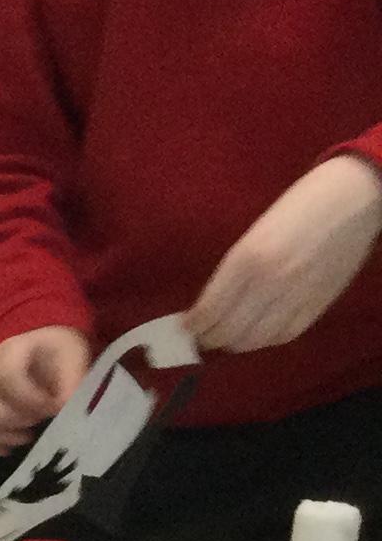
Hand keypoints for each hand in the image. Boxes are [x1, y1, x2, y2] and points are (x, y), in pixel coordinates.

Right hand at [0, 324, 91, 455]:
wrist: (42, 352)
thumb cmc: (57, 354)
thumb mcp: (72, 356)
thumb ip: (70, 380)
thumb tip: (63, 407)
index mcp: (12, 350)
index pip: (8, 375)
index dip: (30, 397)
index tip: (52, 409)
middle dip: (6, 419)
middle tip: (32, 426)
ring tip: (24, 438)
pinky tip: (5, 449)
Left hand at [186, 155, 381, 355]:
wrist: (356, 196)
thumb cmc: (299, 205)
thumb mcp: (253, 233)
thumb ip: (232, 271)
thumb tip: (208, 306)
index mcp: (247, 259)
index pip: (208, 312)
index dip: (192, 326)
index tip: (185, 327)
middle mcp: (269, 283)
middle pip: (228, 332)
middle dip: (209, 339)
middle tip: (202, 337)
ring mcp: (296, 297)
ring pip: (255, 340)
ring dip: (236, 344)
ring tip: (227, 337)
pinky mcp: (319, 303)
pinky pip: (285, 335)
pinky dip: (266, 340)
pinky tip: (258, 334)